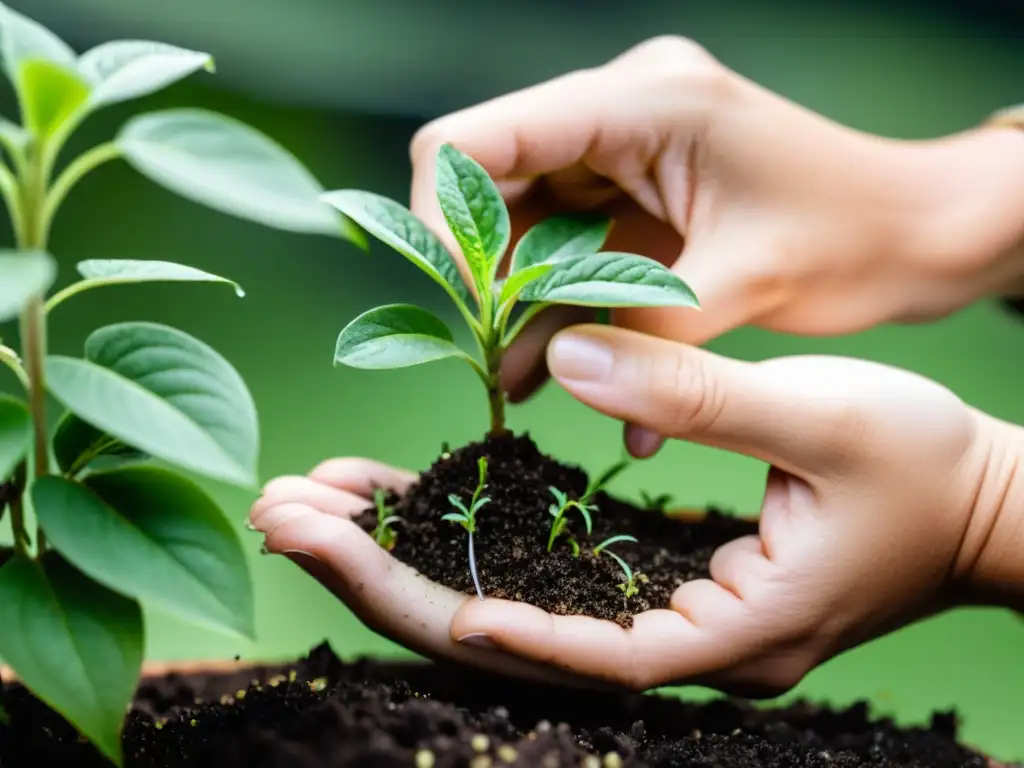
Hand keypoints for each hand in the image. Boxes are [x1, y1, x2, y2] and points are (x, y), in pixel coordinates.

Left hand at [249, 323, 1023, 693]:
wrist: (984, 502)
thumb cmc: (930, 469)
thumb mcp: (825, 416)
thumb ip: (693, 391)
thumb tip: (565, 351)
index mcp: (730, 634)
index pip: (579, 651)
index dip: (469, 609)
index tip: (364, 558)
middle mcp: (682, 645)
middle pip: (511, 634)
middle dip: (391, 578)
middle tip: (283, 514)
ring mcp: (666, 617)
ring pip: (511, 601)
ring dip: (410, 550)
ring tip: (312, 496)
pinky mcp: (659, 578)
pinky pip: (543, 566)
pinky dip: (470, 529)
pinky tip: (401, 492)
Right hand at [407, 35, 1023, 455]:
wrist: (912, 234)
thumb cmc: (852, 240)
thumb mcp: (743, 285)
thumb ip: (636, 326)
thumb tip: (542, 371)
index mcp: (643, 100)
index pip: (480, 139)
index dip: (441, 221)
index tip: (456, 307)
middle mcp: (620, 110)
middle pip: (491, 180)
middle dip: (480, 271)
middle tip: (486, 351)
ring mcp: (623, 149)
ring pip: (524, 220)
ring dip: (517, 300)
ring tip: (516, 380)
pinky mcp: (633, 190)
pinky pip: (566, 244)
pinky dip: (558, 304)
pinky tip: (560, 366)